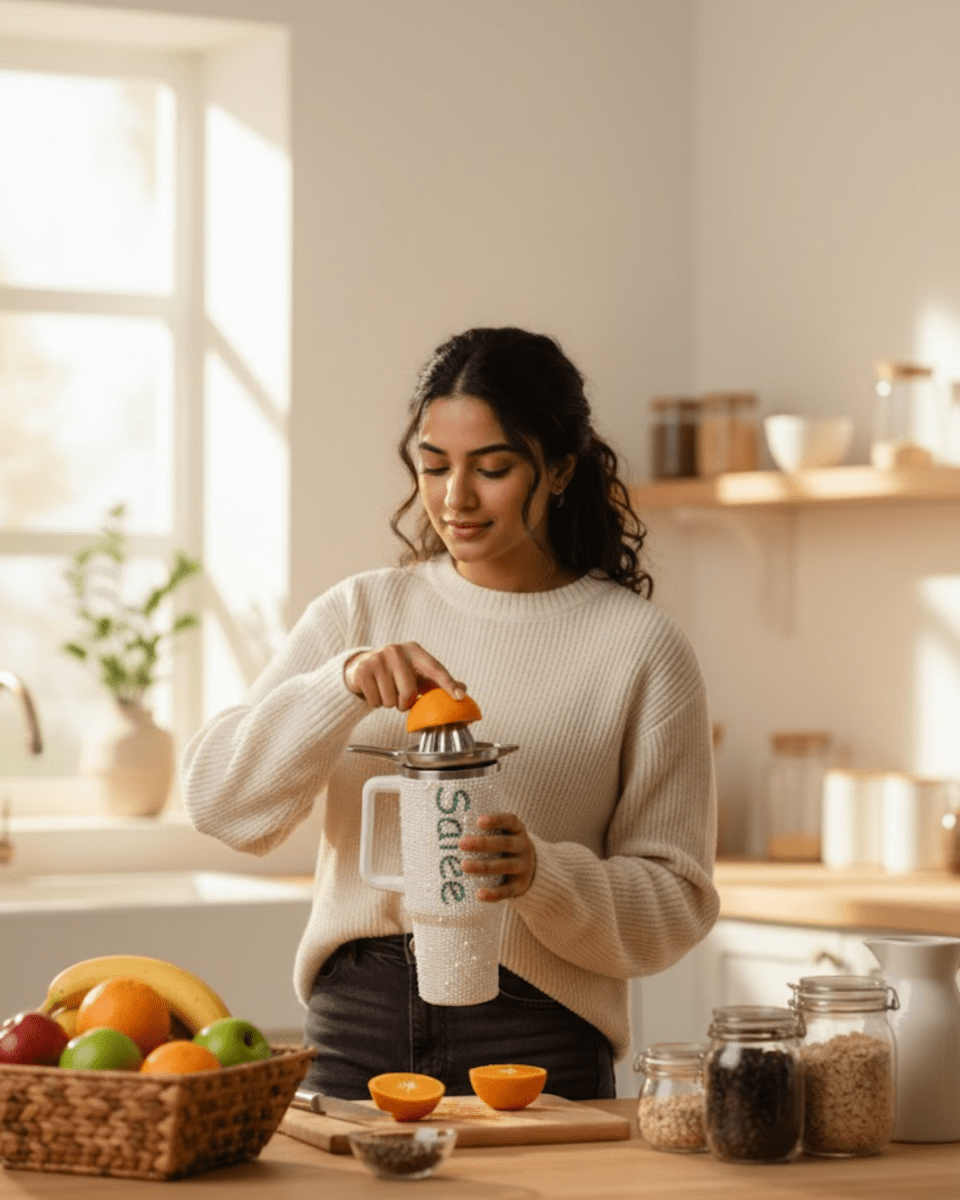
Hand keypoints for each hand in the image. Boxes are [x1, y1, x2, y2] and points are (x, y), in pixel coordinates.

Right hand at [344, 642, 465, 712]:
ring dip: (389, 703)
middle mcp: (396, 650)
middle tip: (400, 697)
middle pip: (409, 691)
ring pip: (391, 700)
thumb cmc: (397, 672)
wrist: (362, 666)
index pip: (435, 669)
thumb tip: (463, 689)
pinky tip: (374, 690)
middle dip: (405, 702)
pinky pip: (375, 701)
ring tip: (386, 690)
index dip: (448, 683)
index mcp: (414, 650)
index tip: (459, 696)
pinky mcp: (362, 670)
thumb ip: (439, 681)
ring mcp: (377, 659)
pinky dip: (376, 702)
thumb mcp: (417, 673)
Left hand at [459, 813, 535, 900]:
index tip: (478, 821)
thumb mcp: (502, 834)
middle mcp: (523, 846)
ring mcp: (523, 867)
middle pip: (504, 843)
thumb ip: (483, 830)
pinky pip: (507, 891)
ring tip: (463, 866)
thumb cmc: (503, 846)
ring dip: (483, 866)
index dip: (495, 820)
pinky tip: (479, 894)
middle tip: (461, 843)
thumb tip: (448, 826)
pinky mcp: (520, 886)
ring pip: (504, 866)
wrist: (530, 868)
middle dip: (482, 843)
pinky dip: (493, 894)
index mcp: (517, 829)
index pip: (509, 820)